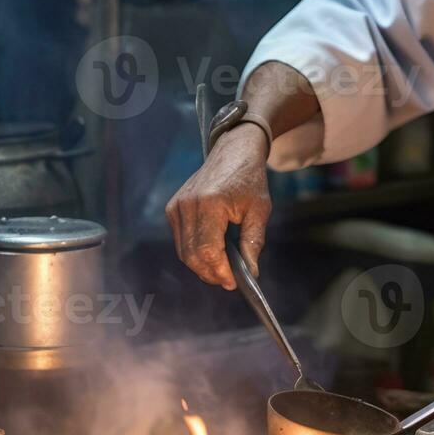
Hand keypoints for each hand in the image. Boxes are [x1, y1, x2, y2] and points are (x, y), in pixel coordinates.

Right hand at [165, 125, 271, 288]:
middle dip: (210, 273)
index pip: (208, 250)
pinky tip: (212, 255)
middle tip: (229, 281)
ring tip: (222, 271)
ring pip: (184, 251)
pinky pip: (180, 241)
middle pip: (192, 255)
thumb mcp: (260, 210)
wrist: (233, 151)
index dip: (219, 271)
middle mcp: (188, 205)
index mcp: (210, 203)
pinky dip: (194, 253)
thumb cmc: (250, 179)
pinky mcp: (173, 207)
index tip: (233, 283)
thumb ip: (253, 242)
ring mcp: (177, 206)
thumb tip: (250, 272)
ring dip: (202, 266)